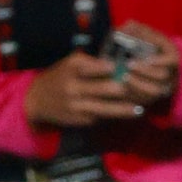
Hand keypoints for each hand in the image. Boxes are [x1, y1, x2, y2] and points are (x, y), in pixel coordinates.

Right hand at [25, 55, 148, 129]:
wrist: (36, 100)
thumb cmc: (59, 76)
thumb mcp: (71, 63)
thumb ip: (92, 62)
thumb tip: (120, 63)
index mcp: (74, 67)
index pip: (100, 67)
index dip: (117, 69)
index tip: (134, 67)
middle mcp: (74, 86)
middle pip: (106, 88)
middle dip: (127, 89)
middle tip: (145, 88)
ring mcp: (76, 104)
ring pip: (106, 107)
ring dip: (124, 109)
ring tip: (140, 109)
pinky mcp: (78, 118)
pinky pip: (99, 116)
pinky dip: (114, 115)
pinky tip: (128, 114)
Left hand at [110, 22, 178, 108]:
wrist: (153, 67)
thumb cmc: (150, 48)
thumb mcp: (149, 37)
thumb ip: (140, 30)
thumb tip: (128, 25)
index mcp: (173, 57)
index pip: (172, 60)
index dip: (159, 61)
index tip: (145, 58)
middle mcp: (171, 75)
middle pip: (162, 78)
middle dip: (145, 72)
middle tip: (128, 65)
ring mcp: (162, 89)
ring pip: (153, 93)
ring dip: (137, 86)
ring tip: (124, 77)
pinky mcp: (152, 100)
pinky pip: (144, 102)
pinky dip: (132, 96)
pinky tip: (121, 89)